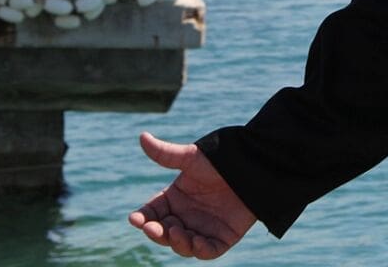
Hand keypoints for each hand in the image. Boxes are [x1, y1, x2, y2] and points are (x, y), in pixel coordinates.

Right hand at [129, 132, 255, 258]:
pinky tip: (197, 243)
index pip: (152, 212)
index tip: (134, 219)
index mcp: (175, 198)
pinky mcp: (223, 238)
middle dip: (156, 232)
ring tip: (176, 232)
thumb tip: (142, 136)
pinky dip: (201, 250)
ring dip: (176, 242)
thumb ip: (166, 154)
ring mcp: (203, 228)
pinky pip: (208, 250)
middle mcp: (186, 215)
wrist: (253, 166)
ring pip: (183, 244)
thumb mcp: (191, 158)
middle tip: (152, 228)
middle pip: (164, 232)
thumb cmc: (220, 160)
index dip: (142, 218)